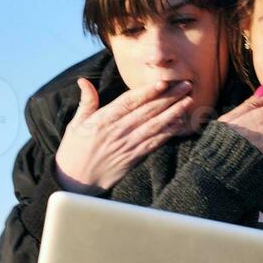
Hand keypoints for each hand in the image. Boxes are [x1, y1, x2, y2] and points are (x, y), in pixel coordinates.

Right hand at [52, 78, 192, 194]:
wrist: (75, 182)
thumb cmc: (74, 150)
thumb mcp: (76, 124)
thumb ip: (86, 102)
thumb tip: (83, 81)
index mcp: (103, 120)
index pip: (129, 102)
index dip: (147, 92)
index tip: (163, 82)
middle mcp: (117, 132)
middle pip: (147, 111)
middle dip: (168, 97)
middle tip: (186, 85)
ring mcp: (127, 146)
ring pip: (154, 126)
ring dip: (173, 113)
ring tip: (188, 102)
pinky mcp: (133, 159)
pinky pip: (154, 144)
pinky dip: (168, 133)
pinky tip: (180, 124)